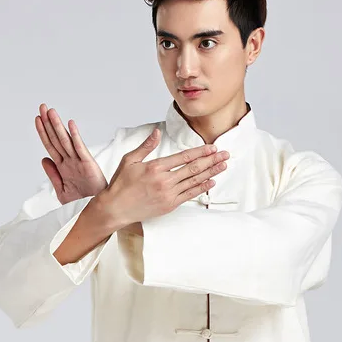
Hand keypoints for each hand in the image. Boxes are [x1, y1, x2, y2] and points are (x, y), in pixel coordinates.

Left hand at [35, 104, 106, 202]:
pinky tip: (70, 125)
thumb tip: (43, 159)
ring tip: (51, 112)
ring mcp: (79, 162)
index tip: (38, 119)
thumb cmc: (81, 203)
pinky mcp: (88, 165)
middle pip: (56, 139)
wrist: (95, 213)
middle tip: (42, 107)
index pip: (50, 145)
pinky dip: (75, 136)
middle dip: (49, 123)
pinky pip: (80, 148)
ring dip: (58, 126)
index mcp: (63, 167)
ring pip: (65, 141)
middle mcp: (70, 161)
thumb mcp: (62, 190)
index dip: (43, 132)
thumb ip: (53, 175)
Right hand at [98, 127, 229, 230]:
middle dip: (212, 160)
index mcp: (156, 167)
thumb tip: (156, 133)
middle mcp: (164, 181)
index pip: (184, 157)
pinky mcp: (169, 205)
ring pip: (194, 181)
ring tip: (223, 166)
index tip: (212, 148)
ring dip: (211, 172)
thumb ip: (146, 146)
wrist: (116, 208)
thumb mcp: (130, 160)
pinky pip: (189, 195)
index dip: (200, 152)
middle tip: (225, 154)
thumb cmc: (121, 184)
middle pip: (194, 168)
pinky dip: (201, 187)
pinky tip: (211, 182)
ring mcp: (168, 194)